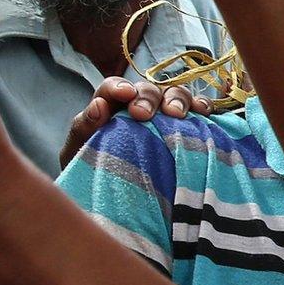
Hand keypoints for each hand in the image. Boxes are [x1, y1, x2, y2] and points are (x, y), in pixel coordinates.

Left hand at [60, 78, 207, 168]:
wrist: (115, 198)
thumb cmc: (93, 170)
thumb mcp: (80, 150)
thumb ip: (84, 127)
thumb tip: (98, 106)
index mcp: (110, 106)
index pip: (113, 86)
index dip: (119, 87)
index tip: (124, 95)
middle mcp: (140, 105)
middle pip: (148, 89)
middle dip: (147, 98)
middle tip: (142, 115)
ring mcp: (165, 115)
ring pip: (176, 94)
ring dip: (178, 100)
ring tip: (176, 115)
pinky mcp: (186, 128)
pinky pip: (198, 110)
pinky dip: (203, 107)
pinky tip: (203, 114)